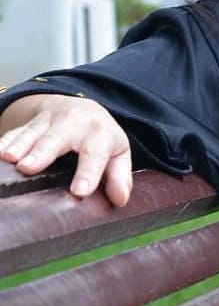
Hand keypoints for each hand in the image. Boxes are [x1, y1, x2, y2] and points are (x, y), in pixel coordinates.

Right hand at [0, 94, 132, 206]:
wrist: (82, 107)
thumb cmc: (101, 138)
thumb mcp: (118, 153)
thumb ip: (120, 176)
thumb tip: (120, 199)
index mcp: (99, 134)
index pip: (95, 154)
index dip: (88, 173)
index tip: (80, 191)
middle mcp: (73, 124)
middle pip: (57, 138)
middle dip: (42, 152)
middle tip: (28, 168)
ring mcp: (48, 122)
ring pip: (31, 133)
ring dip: (18, 145)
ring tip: (9, 159)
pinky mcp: (29, 124)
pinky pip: (14, 132)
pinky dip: (4, 142)